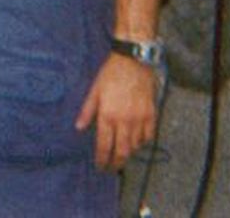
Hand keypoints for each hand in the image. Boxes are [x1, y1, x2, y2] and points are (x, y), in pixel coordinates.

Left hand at [74, 54, 156, 171]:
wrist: (134, 60)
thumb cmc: (111, 73)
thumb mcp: (94, 90)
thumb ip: (87, 111)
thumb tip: (78, 128)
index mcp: (107, 115)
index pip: (104, 145)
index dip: (101, 159)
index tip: (100, 166)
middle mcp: (124, 121)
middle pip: (121, 151)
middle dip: (115, 163)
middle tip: (111, 168)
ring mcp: (139, 119)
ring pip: (135, 146)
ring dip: (128, 153)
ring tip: (122, 154)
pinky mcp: (151, 115)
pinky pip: (149, 136)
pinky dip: (143, 143)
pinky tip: (137, 142)